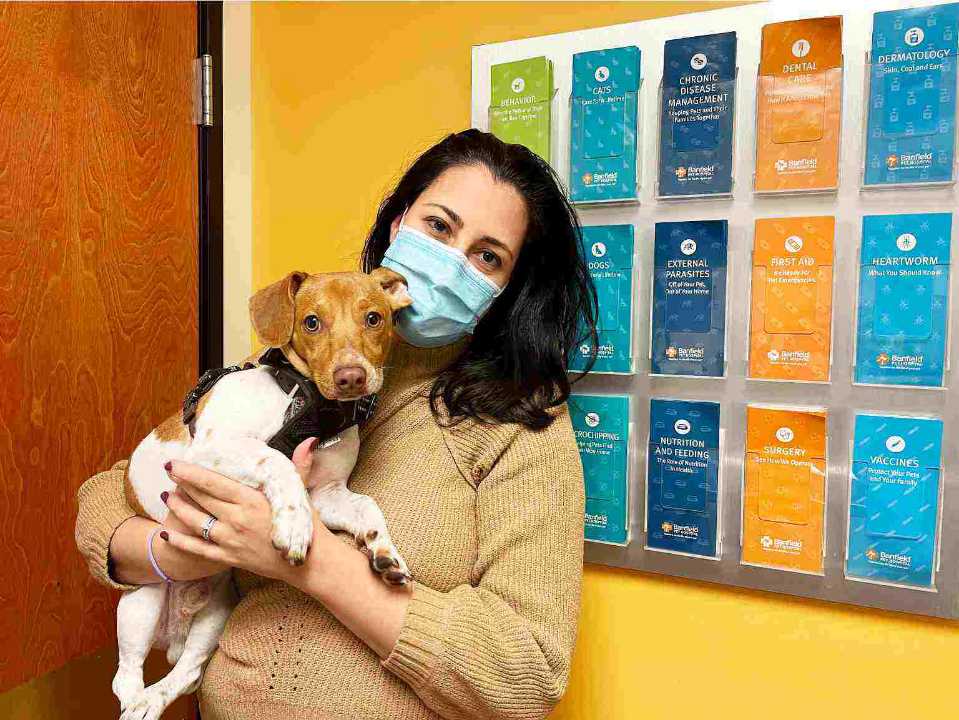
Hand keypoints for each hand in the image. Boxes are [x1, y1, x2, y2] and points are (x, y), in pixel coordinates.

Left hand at [161, 452, 331, 582]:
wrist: (308, 564)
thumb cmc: (306, 526)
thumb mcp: (300, 493)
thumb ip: (300, 465)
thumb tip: (309, 441)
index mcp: (252, 501)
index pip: (214, 483)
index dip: (192, 473)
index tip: (176, 463)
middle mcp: (236, 519)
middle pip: (202, 499)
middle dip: (182, 483)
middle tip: (168, 470)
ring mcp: (230, 540)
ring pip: (196, 522)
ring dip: (178, 508)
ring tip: (167, 496)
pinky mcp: (228, 557)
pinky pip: (198, 549)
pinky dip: (181, 542)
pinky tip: (166, 535)